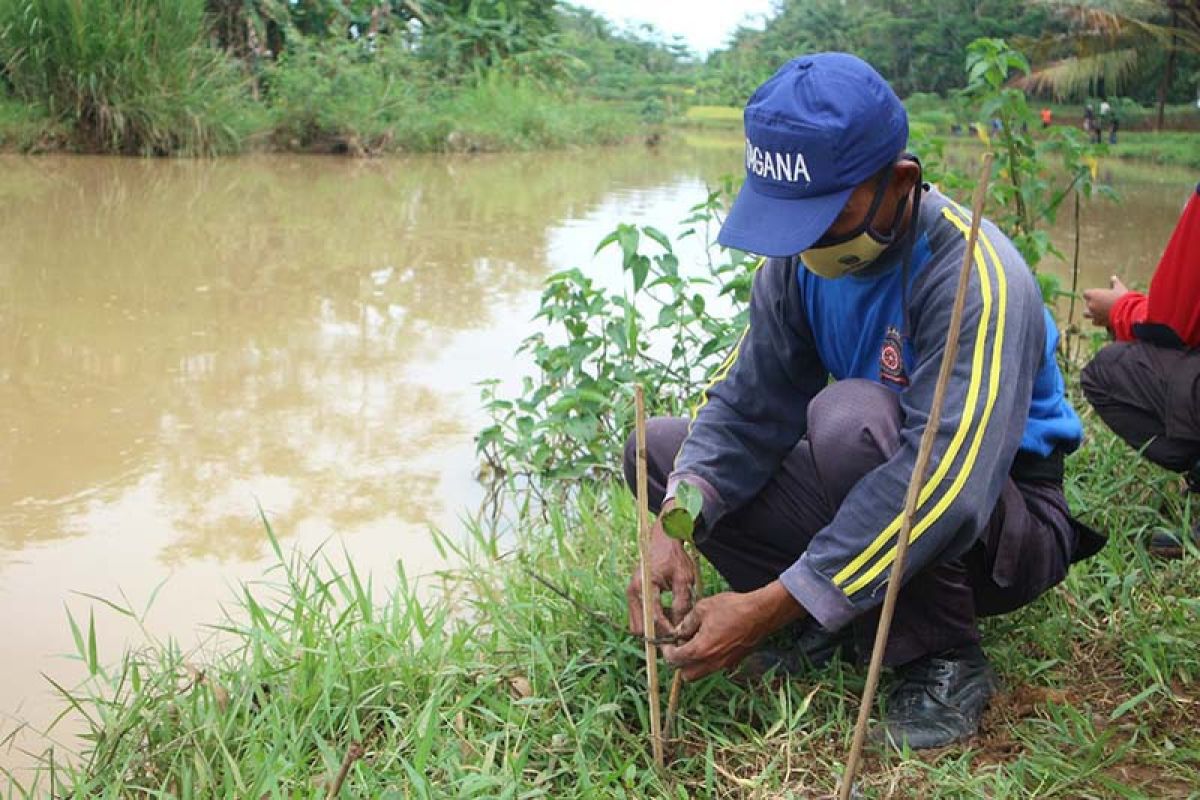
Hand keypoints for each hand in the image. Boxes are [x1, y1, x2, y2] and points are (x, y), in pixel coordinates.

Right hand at [626, 503, 697, 637]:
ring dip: (653, 629)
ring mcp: (631, 594)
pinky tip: (668, 615)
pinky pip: (639, 617)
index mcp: (643, 587)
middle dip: (657, 634)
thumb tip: (680, 625)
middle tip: (675, 635)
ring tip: (673, 625)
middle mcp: (632, 592)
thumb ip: (682, 601)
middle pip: (640, 628)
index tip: (680, 637)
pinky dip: (651, 621)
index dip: (667, 630)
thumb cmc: (674, 556)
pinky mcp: (634, 596)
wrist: (662, 539)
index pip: (654, 618)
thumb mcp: (683, 577)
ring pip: (638, 625)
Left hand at [663, 581, 803, 680]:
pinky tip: (711, 642)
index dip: (666, 652)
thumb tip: (679, 631)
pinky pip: (715, 667)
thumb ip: (687, 622)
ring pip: (701, 673)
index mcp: (701, 649)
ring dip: (694, 663)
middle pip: (686, 675)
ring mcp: (725, 664)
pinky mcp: (735, 662)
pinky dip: (708, 660)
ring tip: (695, 643)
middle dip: (679, 663)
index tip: (666, 644)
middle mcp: (712, 662)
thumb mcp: (703, 608)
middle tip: (679, 647)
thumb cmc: (733, 608)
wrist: (762, 613)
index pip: (675, 660)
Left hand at [1082, 275, 1128, 327]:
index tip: (1098, 294)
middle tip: (1101, 303)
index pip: (1086, 293)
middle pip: (1086, 303)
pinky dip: (1097, 320)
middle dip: (1092, 303)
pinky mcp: (1098, 322)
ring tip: (1098, 311)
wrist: (1127, 312)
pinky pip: (1094, 321)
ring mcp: (1093, 314)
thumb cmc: (1123, 298)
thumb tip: (1113, 277)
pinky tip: (1103, 318)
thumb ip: (1115, 283)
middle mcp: (1091, 304)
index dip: (1091, 294)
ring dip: (1090, 312)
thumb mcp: (1119, 288)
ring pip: (1086, 313)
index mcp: (1093, 294)